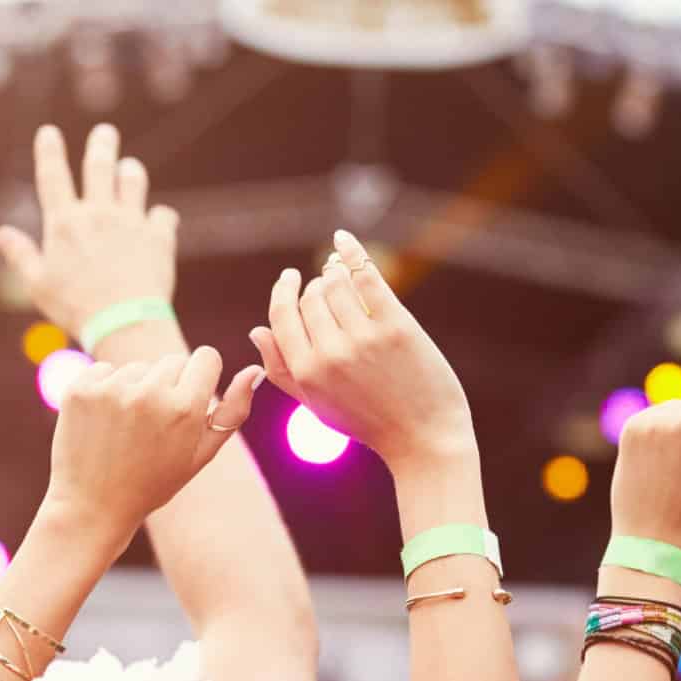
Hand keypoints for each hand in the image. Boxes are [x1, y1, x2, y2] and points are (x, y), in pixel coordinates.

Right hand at [0, 124, 176, 342]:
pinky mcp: (158, 237)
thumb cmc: (76, 309)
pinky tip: (160, 221)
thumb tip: (1, 233)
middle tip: (106, 132)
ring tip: (130, 168)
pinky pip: (163, 216)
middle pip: (100, 165)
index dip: (50, 151)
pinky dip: (161, 217)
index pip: (53, 176)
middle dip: (102, 143)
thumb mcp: (38, 285)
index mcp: (65, 222)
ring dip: (131, 172)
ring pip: (133, 181)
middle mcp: (98, 213)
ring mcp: (131, 222)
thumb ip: (21, 255)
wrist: (125, 323)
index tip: (49, 131)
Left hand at [41, 350, 260, 546]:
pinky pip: (104, 371)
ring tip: (127, 430)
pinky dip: (105, 390)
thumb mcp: (201, 454)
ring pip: (137, 367)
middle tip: (155, 426)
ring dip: (135, 389)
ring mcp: (111, 390)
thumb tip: (254, 370)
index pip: (206, 357)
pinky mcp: (80, 390)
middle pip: (173, 360)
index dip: (201, 377)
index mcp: (185, 409)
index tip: (190, 398)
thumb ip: (233, 411)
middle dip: (169, 385)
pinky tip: (103, 424)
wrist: (92, 507)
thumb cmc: (153, 483)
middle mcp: (149, 394)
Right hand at [252, 230, 474, 472]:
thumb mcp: (317, 405)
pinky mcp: (396, 325)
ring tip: (340, 272)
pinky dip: (352, 252)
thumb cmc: (369, 423)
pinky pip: (366, 276)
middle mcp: (330, 354)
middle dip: (316, 286)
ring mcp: (363, 338)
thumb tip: (257, 331)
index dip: (283, 292)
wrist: (424, 440)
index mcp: (306, 373)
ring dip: (335, 272)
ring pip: (336, 283)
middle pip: (311, 297)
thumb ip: (282, 370)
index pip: (282, 316)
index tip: (290, 278)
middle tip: (327, 284)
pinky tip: (343, 240)